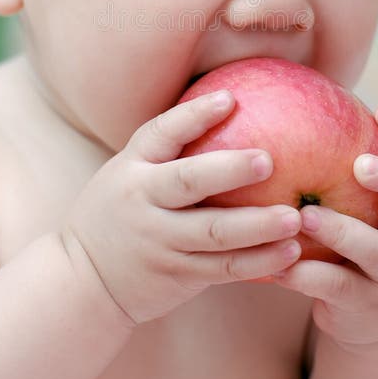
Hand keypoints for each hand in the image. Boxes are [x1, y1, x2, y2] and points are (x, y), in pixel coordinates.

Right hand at [61, 90, 301, 324]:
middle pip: (189, 182)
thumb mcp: (129, 173)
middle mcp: (143, 201)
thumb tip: (230, 104)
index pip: (162, 133)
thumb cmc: (121, 211)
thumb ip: (168, 151)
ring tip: (294, 217)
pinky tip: (291, 252)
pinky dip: (259, 262)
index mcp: (132, 167)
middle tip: (269, 160)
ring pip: (214, 233)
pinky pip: (224, 268)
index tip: (230, 99)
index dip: (195, 115)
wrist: (84, 279)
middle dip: (230, 170)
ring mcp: (160, 241)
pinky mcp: (178, 274)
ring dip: (257, 225)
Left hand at [273, 107, 377, 346]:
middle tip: (360, 164)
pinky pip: (336, 288)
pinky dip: (305, 274)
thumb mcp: (367, 213)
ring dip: (341, 230)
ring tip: (304, 216)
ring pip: (375, 250)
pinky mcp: (366, 307)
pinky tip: (275, 263)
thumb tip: (294, 109)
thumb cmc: (360, 247)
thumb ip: (346, 175)